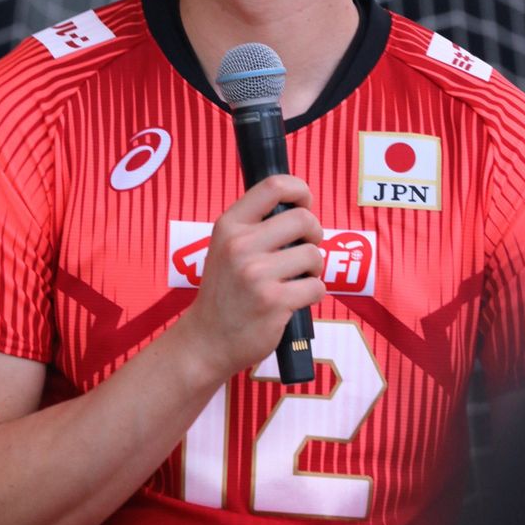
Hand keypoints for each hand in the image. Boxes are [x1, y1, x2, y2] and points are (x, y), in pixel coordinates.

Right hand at [179, 174, 325, 382]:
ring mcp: (256, 274)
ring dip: (314, 268)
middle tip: (305, 249)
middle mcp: (240, 245)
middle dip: (315, 233)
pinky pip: (316, 287)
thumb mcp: (225, 246)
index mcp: (229, 225)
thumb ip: (255, 225)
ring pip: (314, 254)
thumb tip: (299, 206)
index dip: (300, 190)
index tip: (304, 203)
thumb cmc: (225, 291)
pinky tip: (294, 299)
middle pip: (303, 219)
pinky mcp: (274, 302)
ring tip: (297, 278)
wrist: (207, 339)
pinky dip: (313, 293)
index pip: (273, 186)